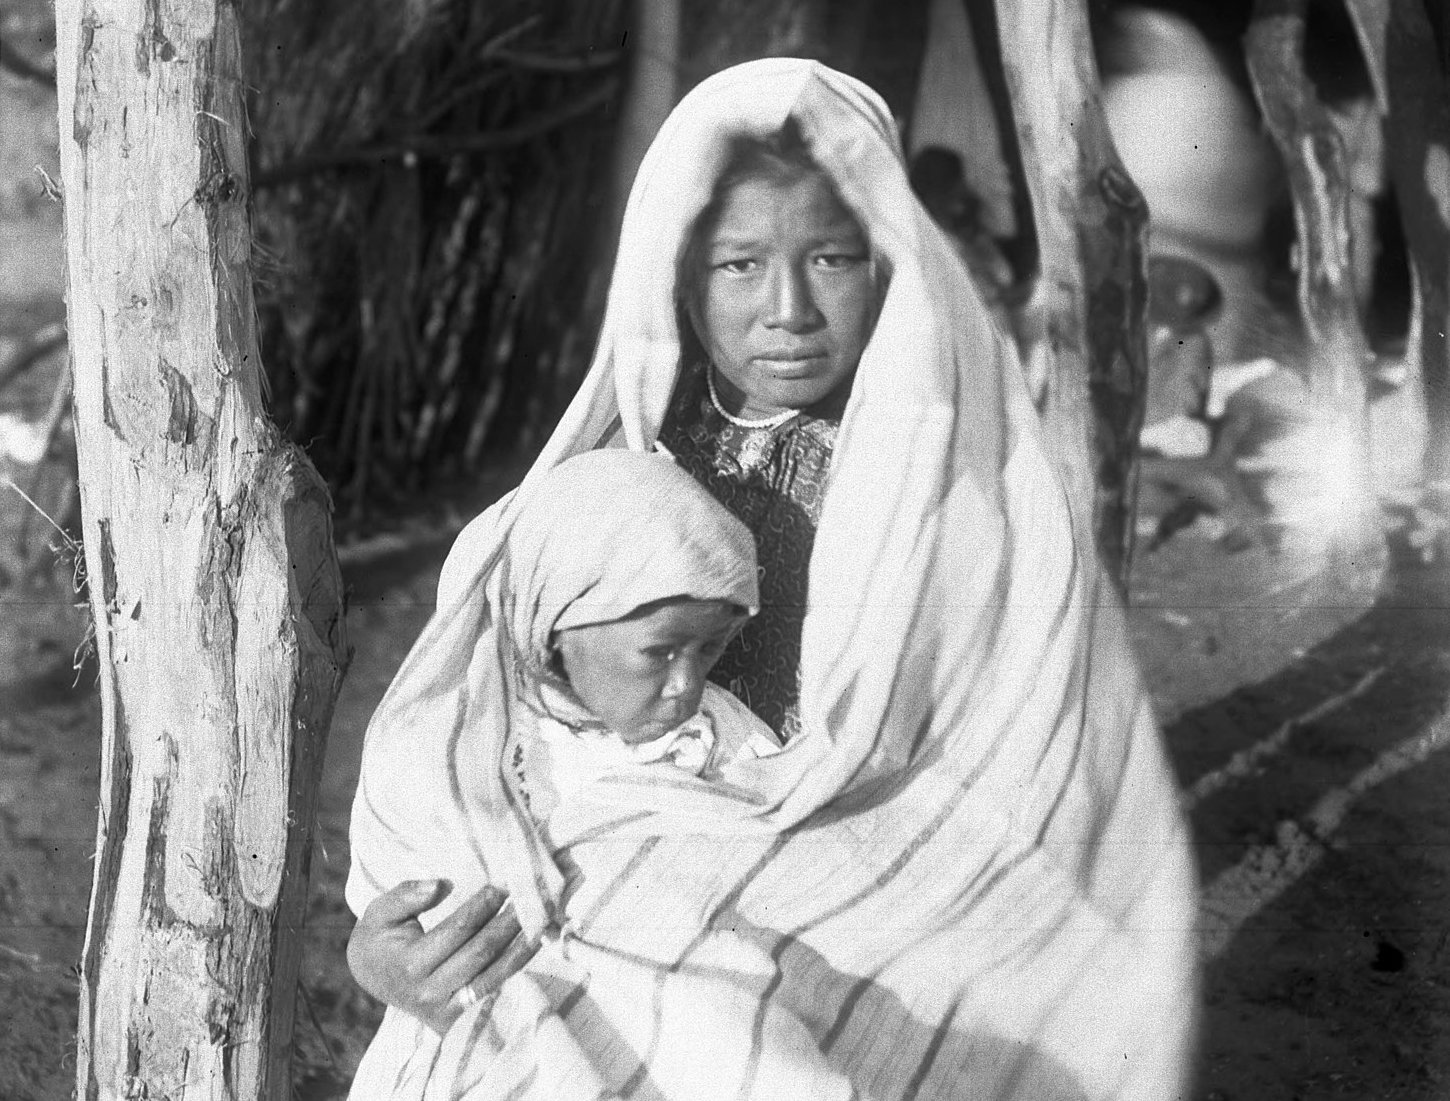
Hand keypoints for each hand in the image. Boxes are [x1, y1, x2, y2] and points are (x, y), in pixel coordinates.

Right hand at [347, 880, 538, 1034]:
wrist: (370, 978)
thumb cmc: (379, 937)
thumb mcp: (379, 912)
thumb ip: (405, 896)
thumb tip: (440, 885)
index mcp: (408, 965)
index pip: (456, 931)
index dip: (482, 907)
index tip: (501, 886)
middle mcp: (427, 992)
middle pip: (479, 953)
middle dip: (507, 923)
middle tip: (529, 897)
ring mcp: (443, 1009)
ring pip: (492, 976)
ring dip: (520, 947)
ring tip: (540, 920)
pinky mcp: (455, 1018)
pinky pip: (491, 990)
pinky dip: (514, 967)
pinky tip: (531, 945)